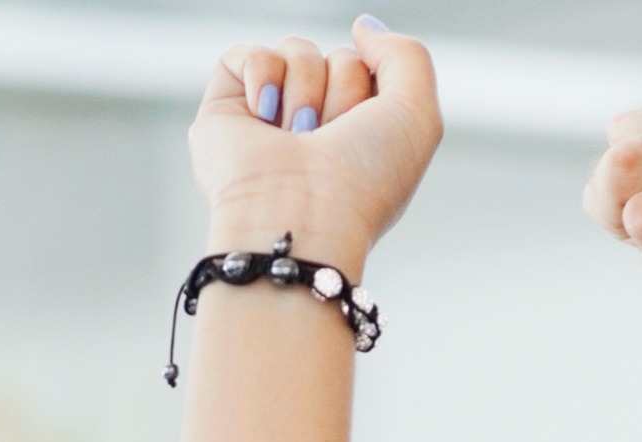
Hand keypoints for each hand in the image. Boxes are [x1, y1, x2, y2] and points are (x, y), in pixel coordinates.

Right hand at [191, 18, 443, 275]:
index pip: (370, 69)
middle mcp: (313, 125)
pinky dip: (261, 76)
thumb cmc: (363, 181)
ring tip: (295, 137)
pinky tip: (265, 117)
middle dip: (342, 90)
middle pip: (337, 56)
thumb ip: (406, 54)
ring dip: (305, 91)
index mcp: (356, 133)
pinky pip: (246, 54)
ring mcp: (268, 118)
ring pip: (296, 50)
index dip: (372, 90)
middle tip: (327, 138)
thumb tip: (360, 26)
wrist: (300, 215)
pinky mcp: (224, 113)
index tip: (364, 134)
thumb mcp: (417, 113)